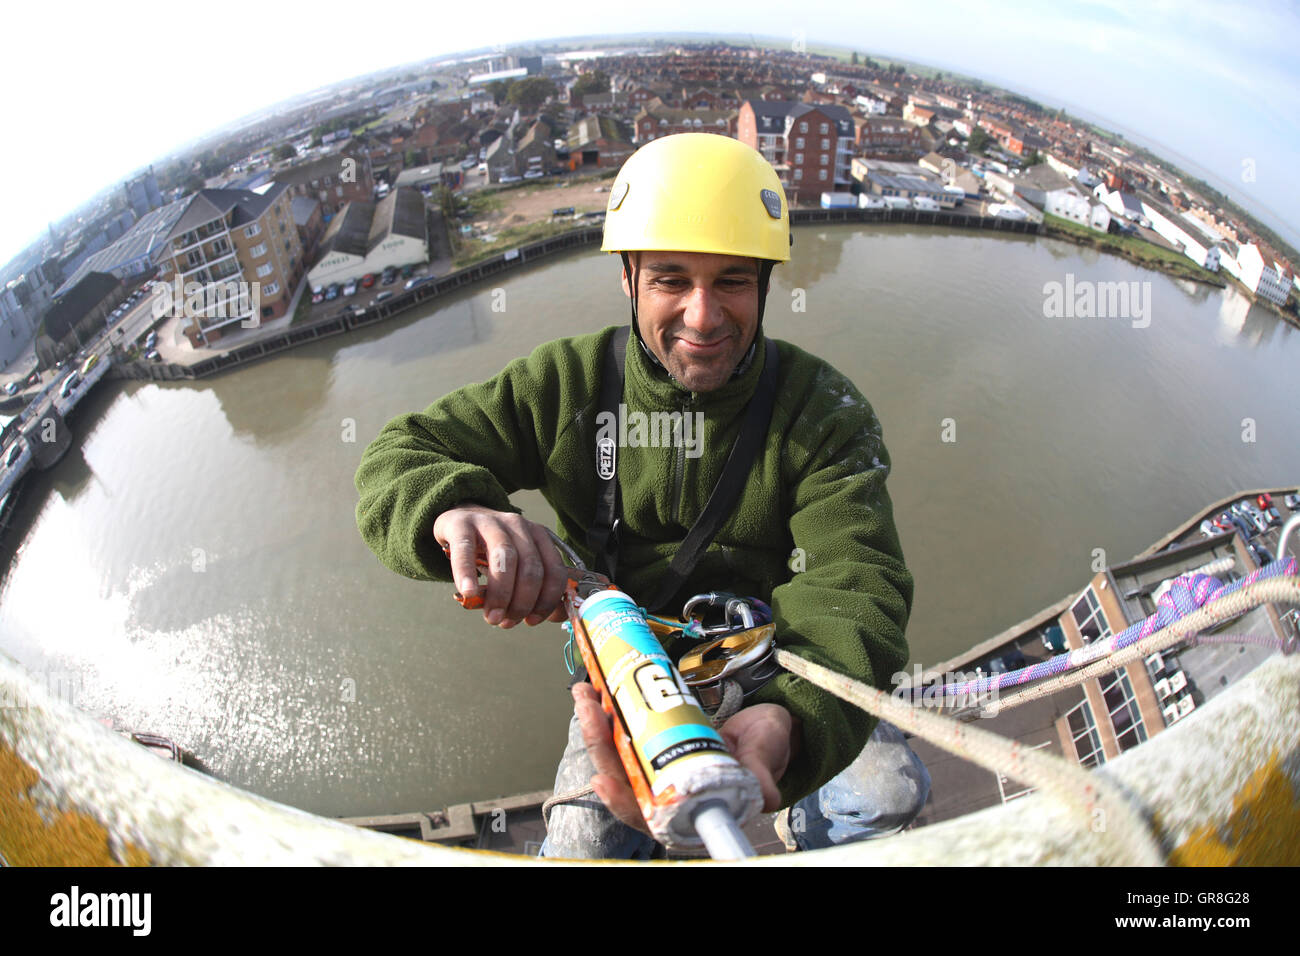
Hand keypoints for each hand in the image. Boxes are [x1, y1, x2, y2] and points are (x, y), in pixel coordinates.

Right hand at [433, 504, 570, 627]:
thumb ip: (536, 589)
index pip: (555, 571)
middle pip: (531, 567)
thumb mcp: (517, 565)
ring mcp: (490, 522)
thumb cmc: (491, 551)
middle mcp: (519, 526)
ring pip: (504, 557)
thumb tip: (551, 616)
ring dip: (501, 594)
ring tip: (492, 616)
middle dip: (522, 602)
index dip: (547, 601)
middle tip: (506, 622)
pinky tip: (468, 592)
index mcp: (539, 536)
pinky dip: (467, 573)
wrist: (459, 518)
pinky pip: (465, 549)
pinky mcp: (461, 524)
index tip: (531, 621)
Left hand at [571, 683, 796, 835]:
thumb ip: (761, 779)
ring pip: (618, 754)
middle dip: (600, 744)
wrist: (768, 725)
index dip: (622, 801)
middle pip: (623, 778)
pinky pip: (624, 734)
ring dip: (597, 725)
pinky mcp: (655, 743)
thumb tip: (766, 798)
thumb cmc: (767, 748)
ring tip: (586, 694)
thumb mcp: (765, 760)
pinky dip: (608, 715)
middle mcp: (669, 793)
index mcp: (691, 810)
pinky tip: (595, 695)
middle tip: (590, 709)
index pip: (647, 815)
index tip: (604, 779)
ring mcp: (659, 768)